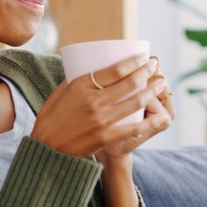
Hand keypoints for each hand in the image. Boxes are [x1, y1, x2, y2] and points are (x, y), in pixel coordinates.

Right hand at [31, 53, 167, 157]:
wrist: (46, 148)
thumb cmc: (51, 117)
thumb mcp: (60, 91)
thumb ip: (76, 79)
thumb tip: (90, 66)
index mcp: (81, 86)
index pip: (115, 70)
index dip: (134, 62)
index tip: (143, 57)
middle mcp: (94, 101)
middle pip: (130, 83)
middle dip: (147, 72)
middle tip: (154, 66)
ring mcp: (102, 120)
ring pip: (136, 102)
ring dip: (152, 91)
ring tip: (160, 83)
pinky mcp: (106, 137)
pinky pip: (134, 127)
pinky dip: (148, 120)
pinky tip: (159, 115)